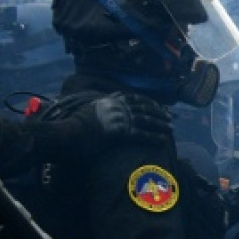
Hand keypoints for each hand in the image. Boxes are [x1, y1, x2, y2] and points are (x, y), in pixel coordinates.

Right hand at [51, 93, 172, 153]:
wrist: (68, 133)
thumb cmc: (74, 126)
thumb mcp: (89, 110)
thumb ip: (101, 108)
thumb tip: (106, 109)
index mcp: (111, 100)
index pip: (135, 98)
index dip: (149, 102)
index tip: (159, 106)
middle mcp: (117, 106)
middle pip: (144, 108)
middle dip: (159, 113)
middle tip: (170, 118)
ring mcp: (119, 118)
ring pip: (146, 120)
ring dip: (160, 125)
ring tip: (171, 129)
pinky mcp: (120, 132)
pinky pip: (141, 134)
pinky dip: (154, 137)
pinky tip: (163, 140)